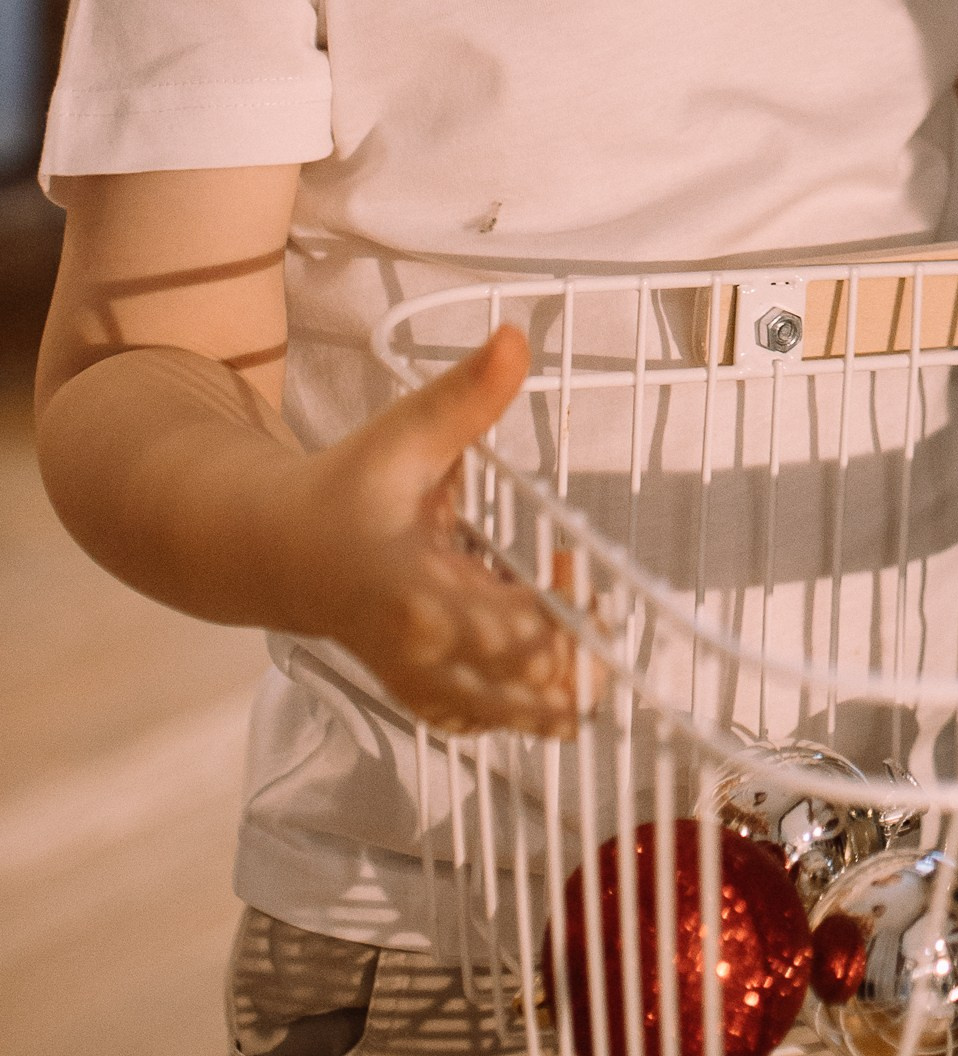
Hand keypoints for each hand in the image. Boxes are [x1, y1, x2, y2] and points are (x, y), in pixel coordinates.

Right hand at [285, 326, 579, 735]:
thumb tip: (516, 338)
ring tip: (564, 610)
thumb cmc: (346, 488)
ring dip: (562, 672)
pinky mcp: (429, 696)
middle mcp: (423, 657)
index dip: (566, 610)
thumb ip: (467, 393)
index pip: (517, 640)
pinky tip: (536, 640)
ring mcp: (425, 685)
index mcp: (417, 597)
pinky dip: (531, 692)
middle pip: (533, 692)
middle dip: (581, 646)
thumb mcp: (406, 433)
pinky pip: (498, 717)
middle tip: (579, 585)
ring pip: (521, 715)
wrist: (278, 549)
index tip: (570, 560)